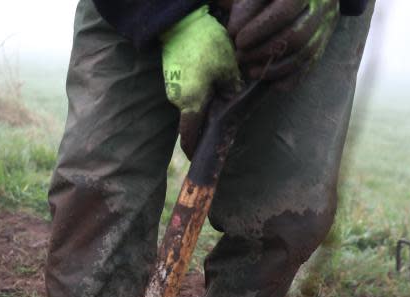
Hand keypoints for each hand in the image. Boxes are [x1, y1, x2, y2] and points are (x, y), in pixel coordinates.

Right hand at [161, 7, 240, 157]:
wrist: (181, 23)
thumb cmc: (205, 45)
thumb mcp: (228, 68)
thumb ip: (233, 90)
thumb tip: (235, 103)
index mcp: (191, 103)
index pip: (189, 137)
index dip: (195, 150)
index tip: (200, 159)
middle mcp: (178, 100)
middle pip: (194, 121)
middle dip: (208, 125)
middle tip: (225, 127)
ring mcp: (174, 89)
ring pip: (194, 105)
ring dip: (207, 106)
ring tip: (223, 100)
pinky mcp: (175, 79)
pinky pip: (190, 93)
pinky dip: (202, 93)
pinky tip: (214, 83)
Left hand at [227, 0, 337, 83]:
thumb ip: (246, 7)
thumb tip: (234, 31)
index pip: (284, 12)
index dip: (260, 29)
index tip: (239, 41)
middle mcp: (321, 7)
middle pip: (296, 35)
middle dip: (265, 51)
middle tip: (241, 58)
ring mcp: (325, 26)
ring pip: (305, 53)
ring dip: (275, 68)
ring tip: (251, 72)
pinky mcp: (324, 43)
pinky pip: (311, 65)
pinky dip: (291, 78)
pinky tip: (273, 84)